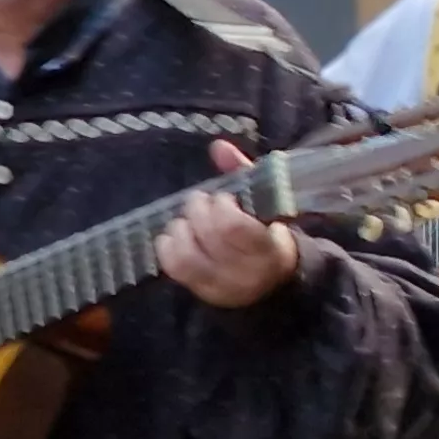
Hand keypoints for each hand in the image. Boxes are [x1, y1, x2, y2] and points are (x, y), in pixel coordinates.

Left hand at [156, 141, 303, 307]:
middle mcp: (246, 272)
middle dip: (198, 211)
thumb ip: (243, 173)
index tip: (223, 198)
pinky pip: (175, 268)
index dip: (221, 206)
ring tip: (186, 219)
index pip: (234, 227)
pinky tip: (173, 235)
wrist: (272, 279)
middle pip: (209, 237)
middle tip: (199, 202)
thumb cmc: (267, 232)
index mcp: (269, 249)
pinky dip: (167, 247)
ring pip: (188, 254)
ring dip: (181, 229)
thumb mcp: (264, 202)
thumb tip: (218, 146)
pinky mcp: (203, 292)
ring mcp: (223, 286)